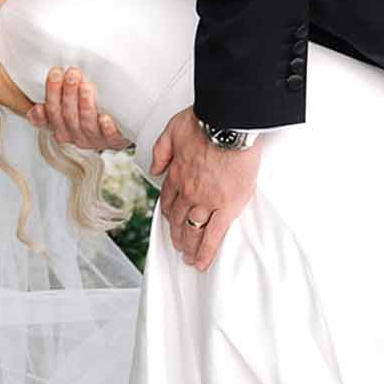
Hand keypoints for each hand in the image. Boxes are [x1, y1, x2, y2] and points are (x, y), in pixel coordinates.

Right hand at [26, 66, 127, 151]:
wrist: (121, 131)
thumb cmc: (93, 115)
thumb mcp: (71, 108)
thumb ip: (57, 102)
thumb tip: (34, 107)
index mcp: (62, 127)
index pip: (51, 112)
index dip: (51, 94)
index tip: (54, 73)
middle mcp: (76, 135)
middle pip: (67, 116)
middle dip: (68, 93)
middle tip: (72, 73)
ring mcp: (95, 139)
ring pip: (86, 124)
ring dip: (85, 105)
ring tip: (86, 87)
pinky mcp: (115, 141)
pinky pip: (109, 137)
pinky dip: (106, 128)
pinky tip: (105, 118)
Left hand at [150, 108, 263, 269]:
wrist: (229, 123)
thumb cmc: (206, 121)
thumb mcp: (172, 129)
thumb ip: (161, 150)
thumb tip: (154, 168)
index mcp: (177, 173)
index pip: (168, 199)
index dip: (168, 213)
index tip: (170, 220)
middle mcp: (188, 191)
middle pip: (178, 219)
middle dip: (176, 235)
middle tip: (178, 245)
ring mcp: (207, 201)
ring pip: (192, 230)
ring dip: (189, 246)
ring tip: (189, 257)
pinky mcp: (227, 206)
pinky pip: (214, 235)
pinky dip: (207, 251)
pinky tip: (202, 262)